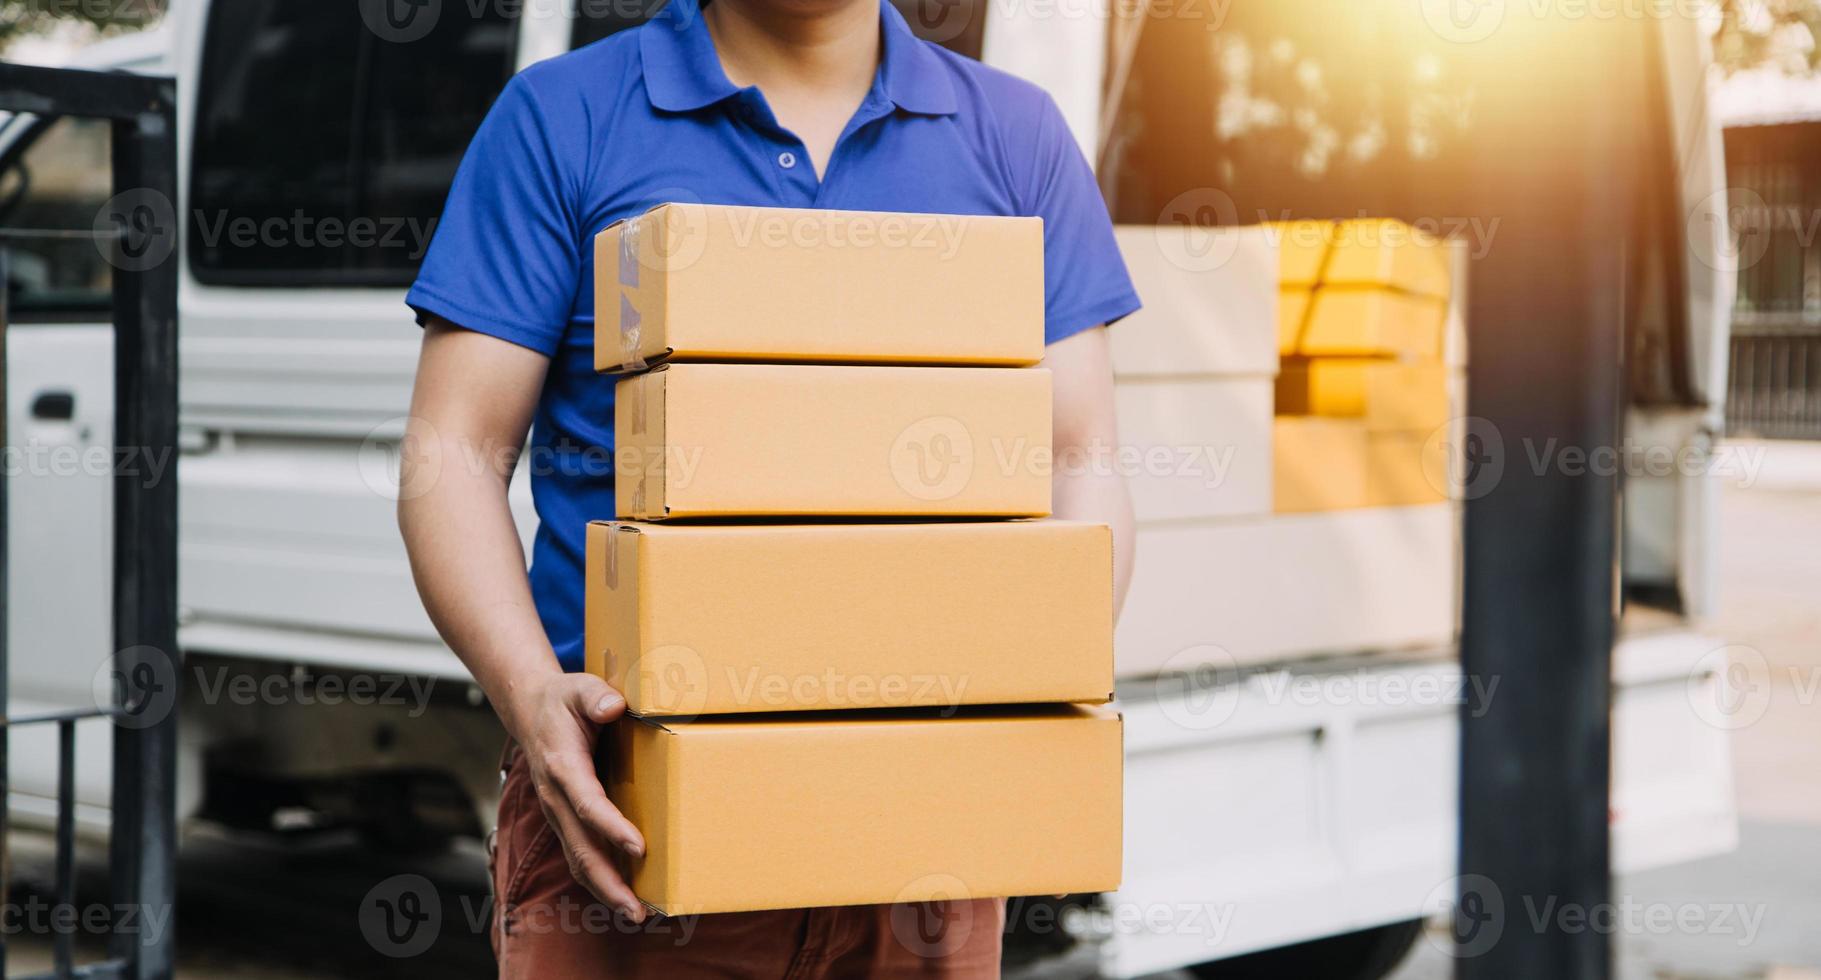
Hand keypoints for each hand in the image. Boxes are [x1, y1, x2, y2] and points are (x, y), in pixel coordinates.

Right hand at [509, 672, 646, 920]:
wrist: (530, 710)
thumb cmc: (562, 700)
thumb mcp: (580, 687)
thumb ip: (597, 696)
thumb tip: (614, 708)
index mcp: (562, 766)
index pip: (588, 804)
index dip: (612, 827)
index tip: (640, 847)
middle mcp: (556, 796)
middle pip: (580, 848)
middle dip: (608, 881)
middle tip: (638, 908)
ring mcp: (558, 812)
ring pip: (578, 858)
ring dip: (605, 888)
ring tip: (636, 913)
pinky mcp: (565, 818)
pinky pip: (580, 852)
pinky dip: (600, 877)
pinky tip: (624, 893)